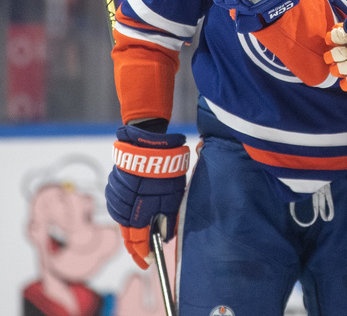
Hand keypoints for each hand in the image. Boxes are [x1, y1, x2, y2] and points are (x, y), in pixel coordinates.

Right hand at [105, 125, 188, 268]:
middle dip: (135, 244)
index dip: (142, 253)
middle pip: (127, 233)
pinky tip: (133, 211)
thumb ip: (167, 218)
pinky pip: (118, 205)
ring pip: (121, 219)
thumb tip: (163, 236)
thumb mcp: (173, 196)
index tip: (148, 261)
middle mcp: (123, 208)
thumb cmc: (165, 170)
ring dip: (130, 226)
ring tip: (139, 232)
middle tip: (142, 252)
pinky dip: (126, 212)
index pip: (137, 241)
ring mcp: (115, 197)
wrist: (146, 144)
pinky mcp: (113, 186)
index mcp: (138, 213)